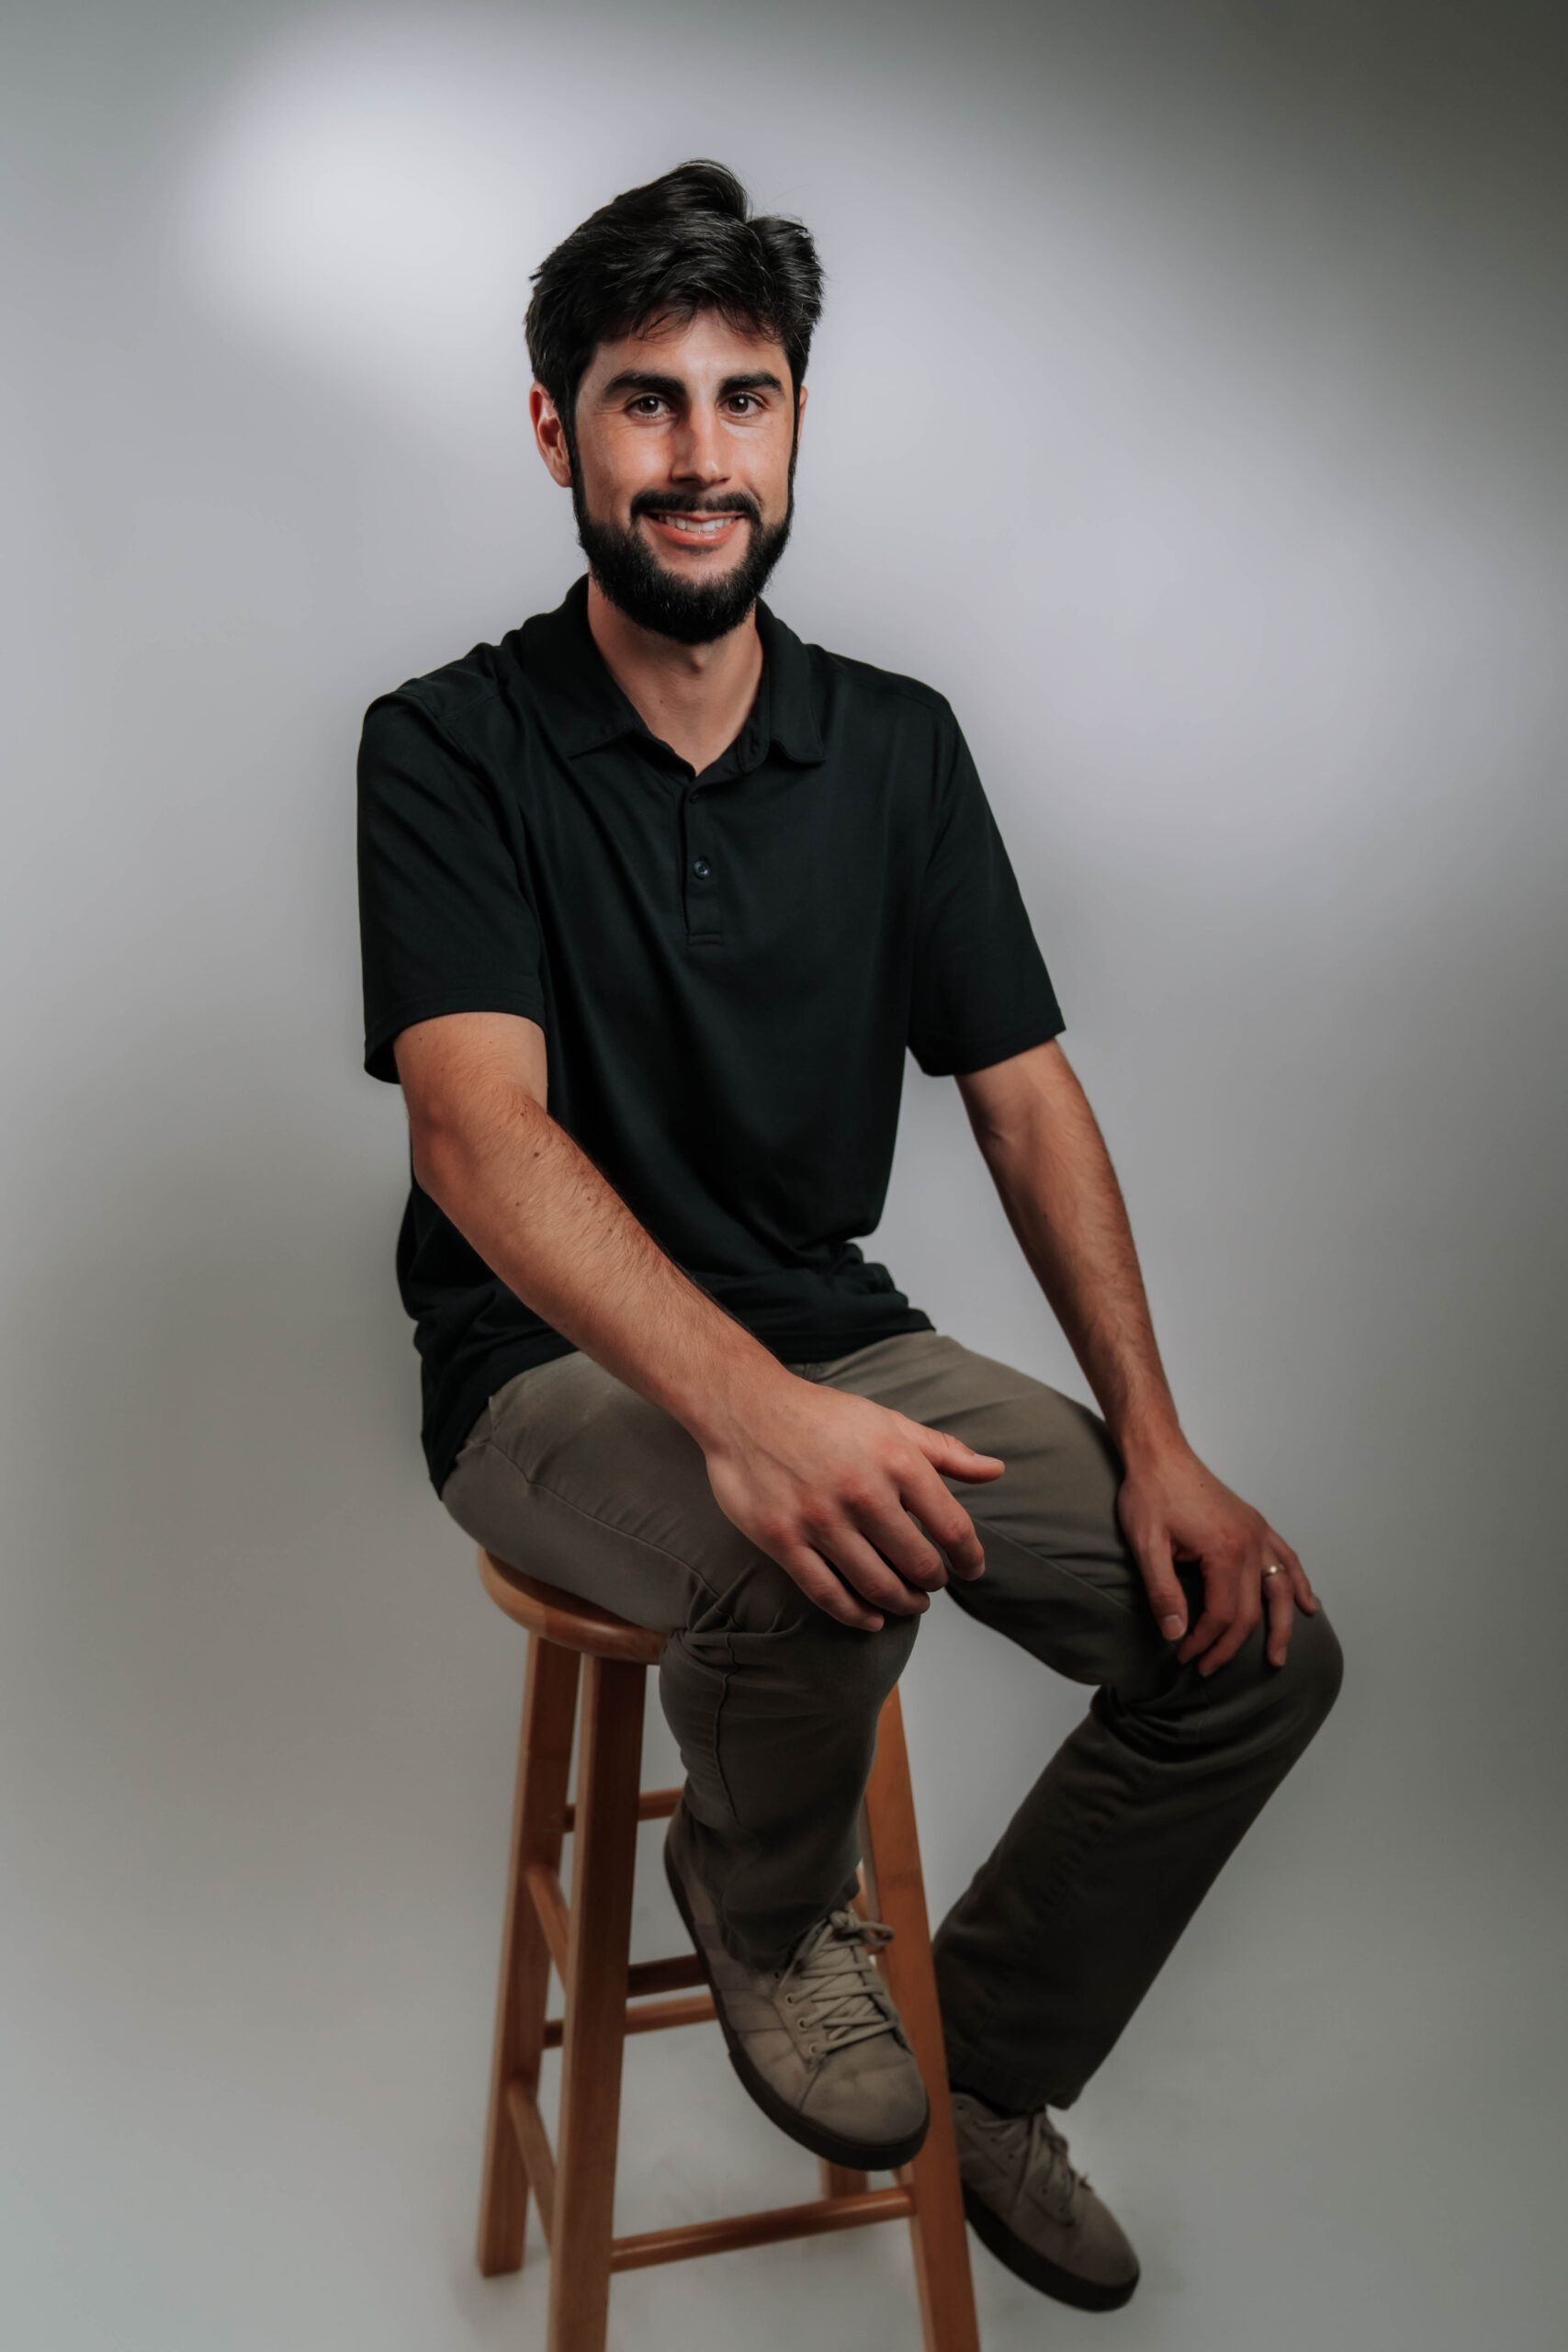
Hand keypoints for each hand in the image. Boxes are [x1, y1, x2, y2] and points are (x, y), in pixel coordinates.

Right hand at [702, 1375, 1003, 1631]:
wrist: (746, 1407)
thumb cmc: (821, 1415)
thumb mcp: (889, 1423)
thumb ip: (944, 1451)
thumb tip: (995, 1471)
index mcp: (896, 1460)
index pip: (952, 1528)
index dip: (969, 1558)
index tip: (971, 1569)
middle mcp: (862, 1493)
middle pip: (918, 1565)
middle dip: (933, 1583)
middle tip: (932, 1585)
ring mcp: (820, 1520)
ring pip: (877, 1586)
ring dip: (902, 1603)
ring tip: (909, 1602)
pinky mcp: (783, 1540)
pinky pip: (828, 1594)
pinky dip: (857, 1615)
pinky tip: (872, 1617)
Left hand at [1116, 1440, 1317, 1673]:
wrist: (1159, 1453)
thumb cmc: (1149, 1493)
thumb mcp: (1146, 1544)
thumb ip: (1162, 1591)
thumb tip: (1175, 1633)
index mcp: (1225, 1551)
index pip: (1223, 1614)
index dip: (1204, 1641)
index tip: (1184, 1655)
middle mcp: (1250, 1543)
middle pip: (1251, 1610)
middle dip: (1230, 1645)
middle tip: (1207, 1667)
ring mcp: (1257, 1533)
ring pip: (1280, 1590)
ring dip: (1282, 1626)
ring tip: (1278, 1657)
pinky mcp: (1255, 1525)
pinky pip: (1287, 1560)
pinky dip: (1298, 1584)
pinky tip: (1306, 1605)